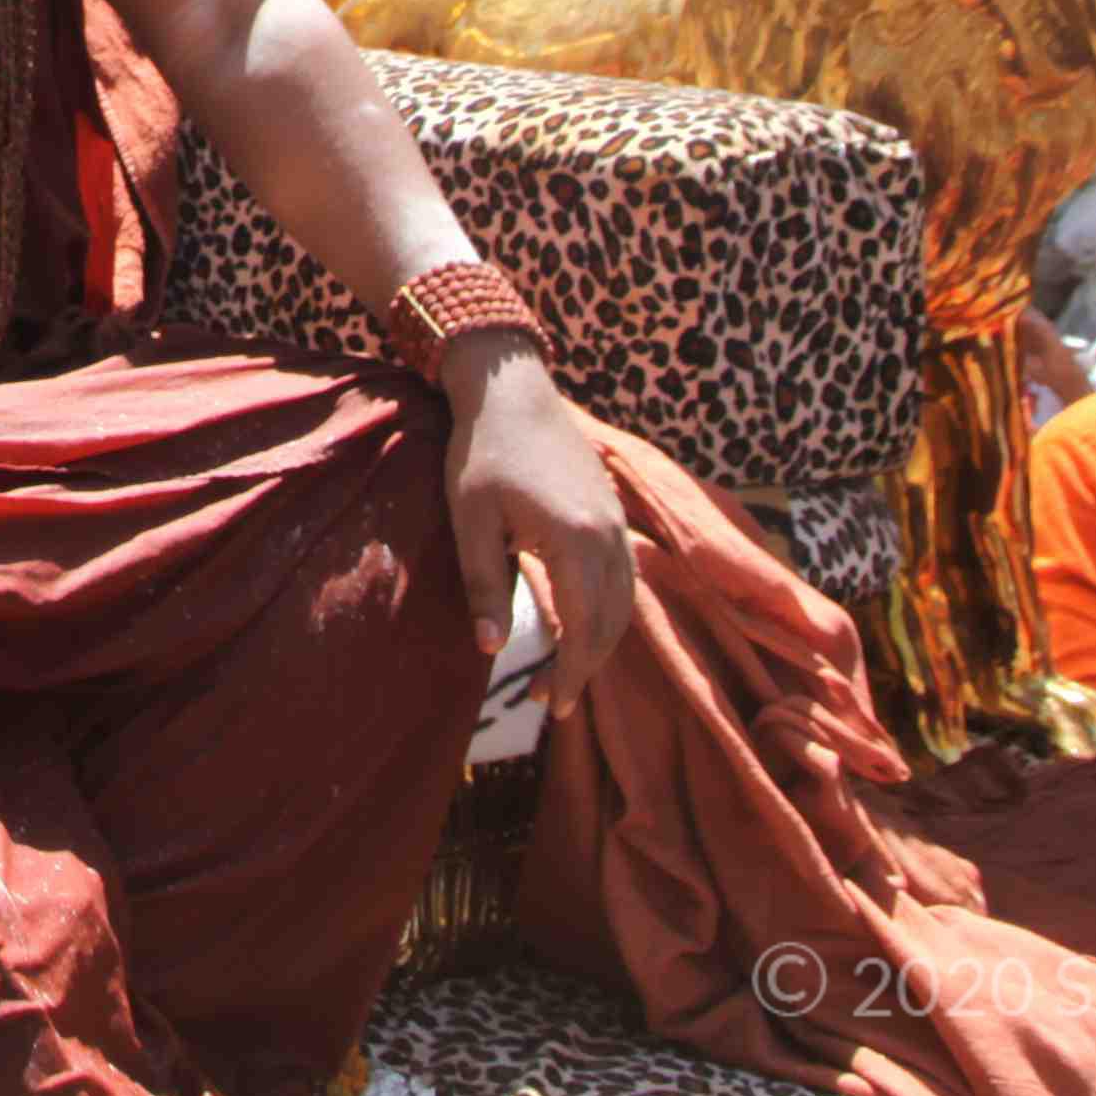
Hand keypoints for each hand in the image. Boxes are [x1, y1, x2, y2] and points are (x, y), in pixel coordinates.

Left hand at [436, 333, 631, 706]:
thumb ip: (483, 586)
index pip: (584, 628)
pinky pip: (623, 576)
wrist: (513, 389)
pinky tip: (580, 622)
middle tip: (550, 701)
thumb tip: (490, 648)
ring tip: (565, 670)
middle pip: (611, 623)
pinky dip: (608, 609)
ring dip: (600, 641)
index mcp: (575, 541)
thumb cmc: (483, 453)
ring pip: (624, 601)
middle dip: (584, 667)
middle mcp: (608, 536)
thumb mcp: (471, 522)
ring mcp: (616, 522)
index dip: (570, 674)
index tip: (550, 706)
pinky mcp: (612, 511)